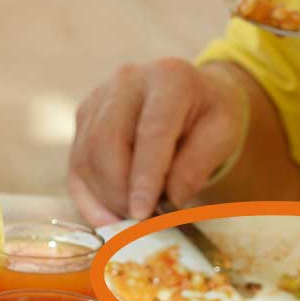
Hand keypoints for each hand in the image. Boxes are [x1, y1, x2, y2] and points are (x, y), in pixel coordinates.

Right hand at [68, 59, 248, 223]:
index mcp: (169, 77)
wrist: (190, 94)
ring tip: (130, 221)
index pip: (151, 130)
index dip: (144, 175)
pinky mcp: (83, 118)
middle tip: (140, 223)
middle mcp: (126, 80)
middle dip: (120, 191)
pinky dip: (90, 197)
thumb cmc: (208, 115)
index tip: (142, 213)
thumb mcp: (222, 136)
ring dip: (105, 196)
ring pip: (86, 155)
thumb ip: (196, 166)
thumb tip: (167, 201)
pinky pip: (77, 164)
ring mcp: (98, 98)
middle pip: (107, 141)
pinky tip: (108, 218)